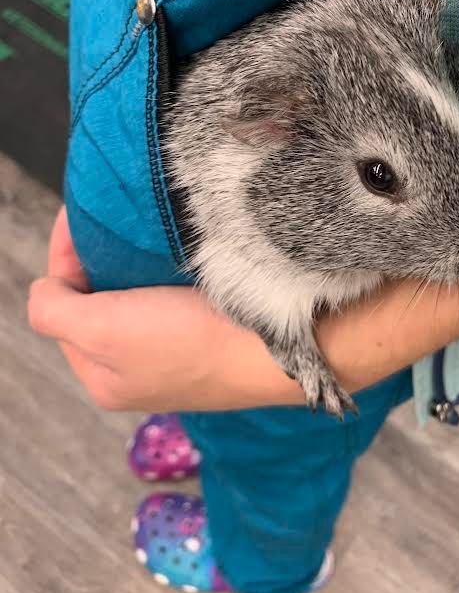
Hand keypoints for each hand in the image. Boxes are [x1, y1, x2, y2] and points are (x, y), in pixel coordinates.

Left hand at [27, 206, 295, 410]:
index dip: (64, 259)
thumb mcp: (102, 329)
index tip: (82, 216)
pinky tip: (179, 258)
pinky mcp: (212, 336)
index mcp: (101, 377)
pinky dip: (167, 276)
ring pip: (136, 299)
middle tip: (116, 222)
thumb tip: (44, 288)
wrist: (279, 350)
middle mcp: (135, 371)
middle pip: (97, 302)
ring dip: (134, 267)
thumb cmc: (191, 341)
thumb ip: (53, 309)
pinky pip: (173, 300)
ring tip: (147, 235)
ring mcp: (177, 355)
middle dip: (100, 263)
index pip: (59, 306)